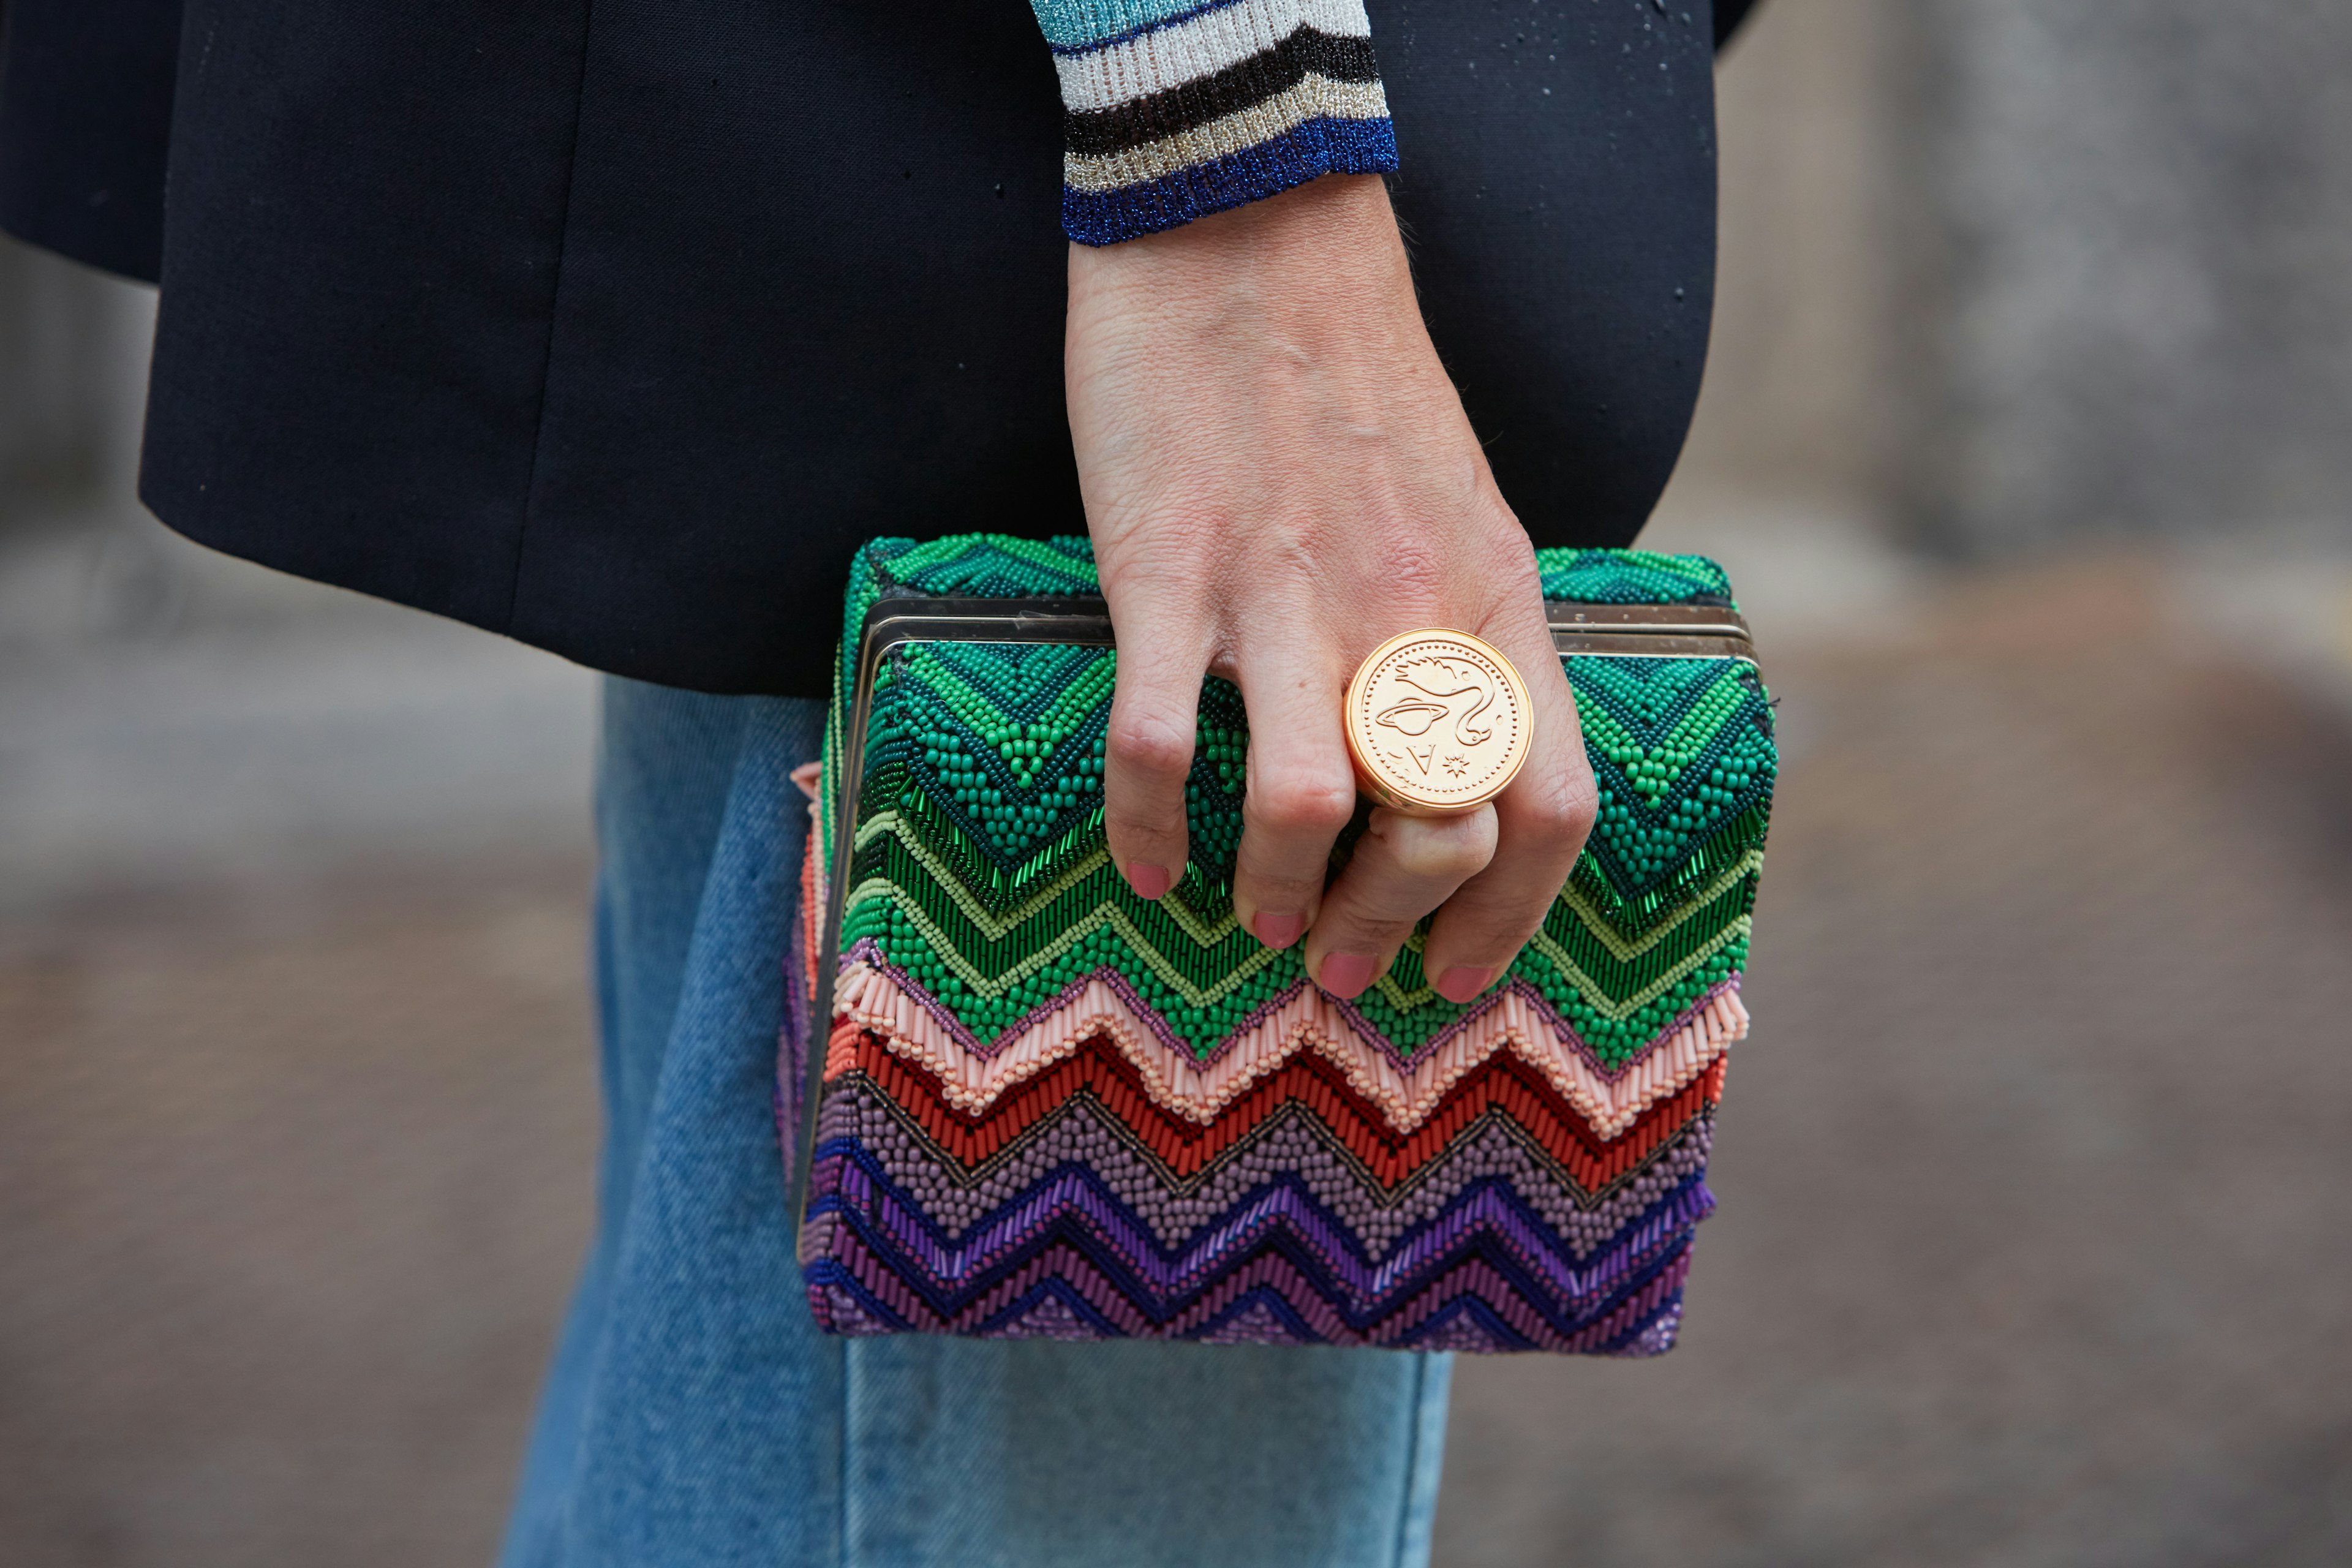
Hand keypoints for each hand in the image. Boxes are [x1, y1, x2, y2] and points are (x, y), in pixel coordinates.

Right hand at [1064, 175, 1595, 1002]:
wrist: (1248, 232)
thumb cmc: (1356, 383)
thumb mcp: (1467, 509)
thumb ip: (1471, 635)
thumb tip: (1460, 769)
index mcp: (1494, 600)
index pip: (1548, 805)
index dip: (1513, 920)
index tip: (1459, 977)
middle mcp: (1407, 610)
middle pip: (1439, 830)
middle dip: (1390, 929)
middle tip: (1342, 962)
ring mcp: (1285, 593)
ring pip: (1312, 810)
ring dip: (1283, 895)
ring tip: (1258, 915)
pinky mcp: (1169, 570)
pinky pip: (1162, 742)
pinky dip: (1151, 827)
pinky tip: (1147, 861)